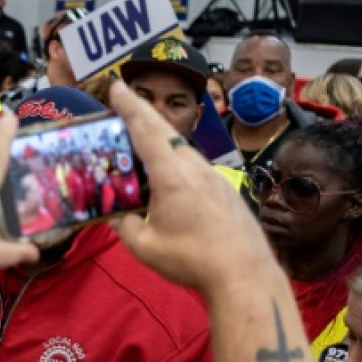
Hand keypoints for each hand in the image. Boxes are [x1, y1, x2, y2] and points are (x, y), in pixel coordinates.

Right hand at [108, 81, 273, 294]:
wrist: (244, 275)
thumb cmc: (192, 260)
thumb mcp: (145, 247)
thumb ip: (125, 227)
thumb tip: (116, 216)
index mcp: (172, 176)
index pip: (146, 130)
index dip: (129, 106)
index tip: (117, 86)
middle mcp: (194, 169)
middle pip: (164, 134)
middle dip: (141, 118)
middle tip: (122, 108)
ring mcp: (214, 178)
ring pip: (181, 153)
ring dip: (159, 148)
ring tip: (140, 159)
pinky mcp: (225, 191)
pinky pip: (194, 169)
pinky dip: (175, 168)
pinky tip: (169, 188)